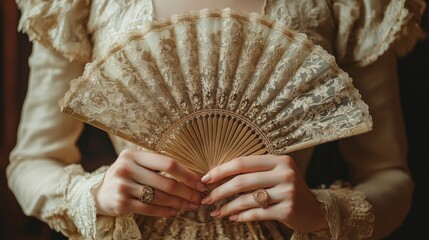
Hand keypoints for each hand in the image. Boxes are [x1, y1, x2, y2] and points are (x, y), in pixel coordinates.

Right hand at [94, 149, 206, 216]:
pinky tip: (174, 211)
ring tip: (190, 205)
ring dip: (179, 203)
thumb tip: (191, 176)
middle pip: (166, 182)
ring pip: (159, 197)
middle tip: (199, 198)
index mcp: (133, 155)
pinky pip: (149, 208)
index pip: (167, 163)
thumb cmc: (126, 177)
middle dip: (187, 192)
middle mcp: (126, 168)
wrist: (99, 193)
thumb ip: (157, 166)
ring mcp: (122, 186)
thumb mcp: (136, 165)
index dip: (187, 174)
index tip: (200, 182)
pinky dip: (165, 211)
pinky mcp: (120, 203)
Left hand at [200, 155, 327, 231]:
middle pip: (242, 182)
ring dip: (227, 207)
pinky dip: (241, 216)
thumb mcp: (276, 173)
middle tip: (206, 199)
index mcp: (279, 160)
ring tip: (216, 212)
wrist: (314, 210)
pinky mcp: (288, 210)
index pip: (243, 163)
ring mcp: (288, 192)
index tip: (205, 179)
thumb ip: (254, 171)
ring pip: (247, 200)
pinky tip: (232, 217)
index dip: (221, 170)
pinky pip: (256, 213)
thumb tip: (218, 175)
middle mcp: (285, 174)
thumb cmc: (287, 189)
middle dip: (219, 191)